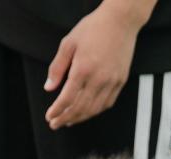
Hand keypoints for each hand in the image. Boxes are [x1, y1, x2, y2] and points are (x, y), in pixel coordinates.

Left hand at [44, 0, 149, 128]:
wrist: (121, 20)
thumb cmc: (93, 28)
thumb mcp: (68, 43)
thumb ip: (57, 67)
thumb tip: (49, 88)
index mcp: (83, 69)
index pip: (67, 98)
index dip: (57, 111)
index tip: (49, 117)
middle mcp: (98, 78)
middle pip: (80, 108)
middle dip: (65, 118)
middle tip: (55, 124)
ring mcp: (112, 81)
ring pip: (94, 109)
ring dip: (80, 118)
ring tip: (69, 121)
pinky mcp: (121, 80)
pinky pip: (107, 103)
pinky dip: (95, 111)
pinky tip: (87, 112)